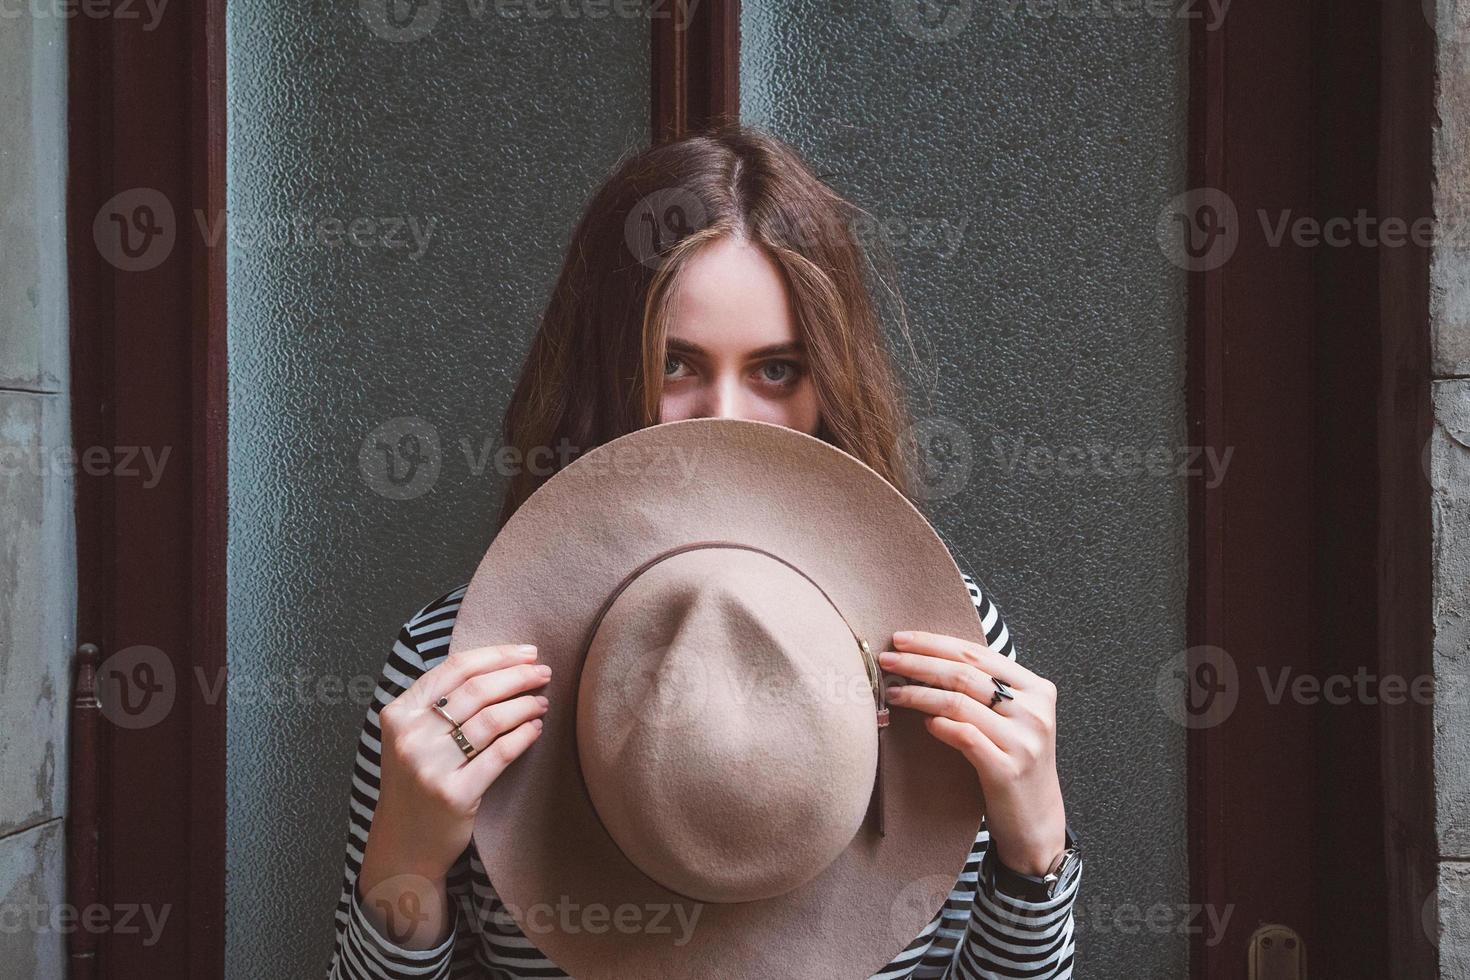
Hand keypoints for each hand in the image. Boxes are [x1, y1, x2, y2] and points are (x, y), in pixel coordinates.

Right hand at [357, 643, 550, 946]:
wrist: (404, 846)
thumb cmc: (417, 782)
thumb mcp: (412, 737)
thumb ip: (439, 703)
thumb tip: (499, 663)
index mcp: (399, 713)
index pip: (454, 668)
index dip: (496, 655)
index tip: (527, 652)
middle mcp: (411, 737)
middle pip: (477, 690)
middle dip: (518, 675)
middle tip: (544, 672)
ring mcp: (430, 767)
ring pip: (491, 719)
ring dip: (525, 704)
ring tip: (542, 701)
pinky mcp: (454, 794)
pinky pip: (499, 753)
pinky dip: (523, 735)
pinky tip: (536, 728)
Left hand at [879, 630, 1066, 876]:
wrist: (1036, 821)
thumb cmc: (1013, 761)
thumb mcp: (1011, 719)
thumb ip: (985, 689)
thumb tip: (927, 657)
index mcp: (1037, 689)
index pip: (978, 653)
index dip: (935, 643)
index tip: (901, 639)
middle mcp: (1034, 711)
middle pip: (964, 673)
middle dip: (919, 662)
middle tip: (886, 659)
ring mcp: (1023, 741)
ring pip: (959, 703)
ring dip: (919, 694)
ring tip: (893, 693)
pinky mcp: (1008, 770)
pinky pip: (964, 736)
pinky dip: (939, 725)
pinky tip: (924, 723)